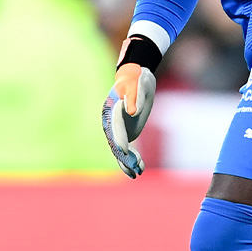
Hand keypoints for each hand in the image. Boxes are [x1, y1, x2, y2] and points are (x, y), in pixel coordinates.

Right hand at [102, 62, 155, 177]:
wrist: (137, 77)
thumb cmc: (138, 78)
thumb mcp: (140, 84)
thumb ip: (135, 97)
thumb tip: (132, 112)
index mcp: (111, 110)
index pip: (113, 128)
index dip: (118, 139)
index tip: (124, 151)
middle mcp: (111, 121)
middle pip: (114, 142)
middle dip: (122, 157)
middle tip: (132, 170)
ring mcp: (117, 128)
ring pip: (119, 149)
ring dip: (127, 162)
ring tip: (136, 174)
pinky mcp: (125, 132)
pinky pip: (127, 148)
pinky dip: (133, 158)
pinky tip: (140, 168)